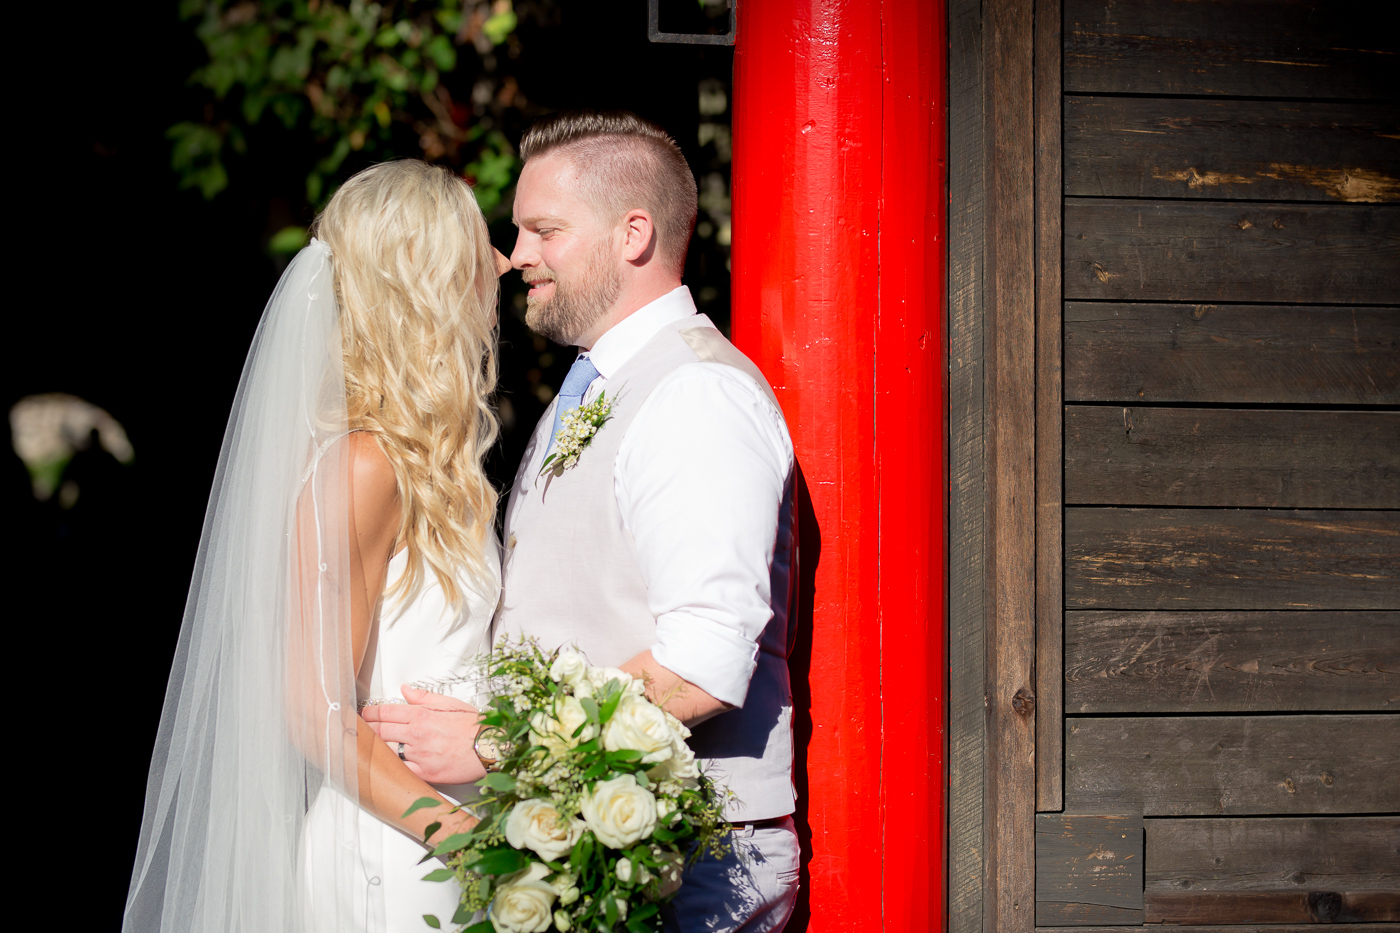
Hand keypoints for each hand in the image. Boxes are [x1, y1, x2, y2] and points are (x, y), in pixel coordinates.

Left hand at [360, 686, 487, 784]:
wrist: (492, 747)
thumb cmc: (475, 726)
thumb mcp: (451, 704)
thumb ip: (425, 697)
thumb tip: (405, 690)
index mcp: (422, 715)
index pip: (387, 712)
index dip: (370, 713)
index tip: (362, 713)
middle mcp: (418, 734)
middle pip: (381, 731)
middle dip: (366, 729)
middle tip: (356, 728)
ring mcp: (420, 755)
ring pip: (387, 751)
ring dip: (373, 748)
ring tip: (362, 746)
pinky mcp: (426, 774)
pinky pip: (400, 770)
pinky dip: (390, 766)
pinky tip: (381, 764)